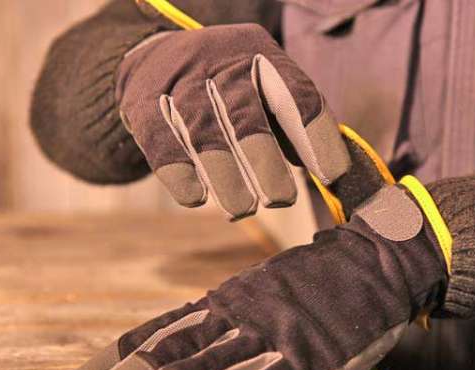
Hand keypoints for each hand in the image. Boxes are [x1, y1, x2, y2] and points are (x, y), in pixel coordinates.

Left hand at [62, 184, 446, 369]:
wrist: (378, 256)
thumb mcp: (261, 285)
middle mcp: (242, 314)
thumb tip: (180, 334)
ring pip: (209, 366)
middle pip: (172, 353)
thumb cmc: (317, 277)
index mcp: (229, 299)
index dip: (119, 358)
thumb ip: (225, 310)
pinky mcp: (313, 354)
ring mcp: (276, 334)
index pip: (162, 332)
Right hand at [116, 23, 350, 219]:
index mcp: (262, 55)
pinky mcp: (144, 104)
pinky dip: (180, 173)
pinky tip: (196, 198)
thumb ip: (293, 128)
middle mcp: (221, 60)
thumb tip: (330, 178)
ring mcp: (179, 80)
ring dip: (226, 176)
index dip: (316, 138)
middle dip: (266, 162)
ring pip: (204, 132)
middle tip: (280, 199)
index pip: (296, 95)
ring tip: (243, 209)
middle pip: (246, 114)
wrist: (155, 59)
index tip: (329, 177)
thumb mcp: (263, 93)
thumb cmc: (226, 89)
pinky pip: (162, 142)